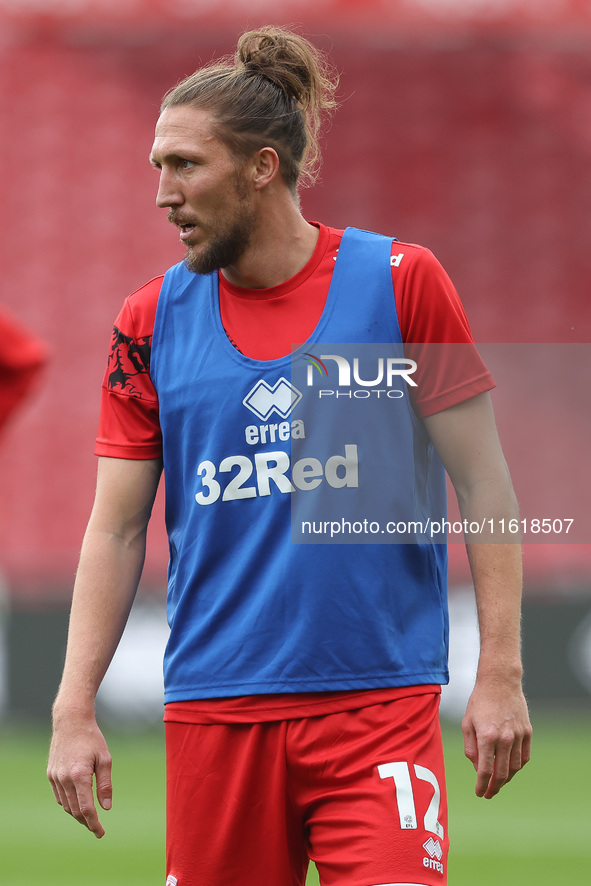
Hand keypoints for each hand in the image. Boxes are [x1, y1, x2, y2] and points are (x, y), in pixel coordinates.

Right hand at [47, 714, 112, 837]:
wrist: (70, 721)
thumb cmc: (91, 738)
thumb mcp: (105, 759)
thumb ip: (105, 785)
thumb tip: (106, 807)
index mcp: (80, 775)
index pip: (86, 808)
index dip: (93, 823)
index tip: (100, 833)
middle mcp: (64, 778)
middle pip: (75, 810)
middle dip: (86, 822)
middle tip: (97, 828)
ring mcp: (55, 777)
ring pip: (66, 805)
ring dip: (77, 814)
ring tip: (89, 817)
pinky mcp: (51, 774)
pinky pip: (59, 796)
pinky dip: (68, 803)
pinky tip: (78, 802)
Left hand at [461, 675, 531, 798]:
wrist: (500, 682)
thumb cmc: (479, 702)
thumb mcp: (467, 723)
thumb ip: (471, 748)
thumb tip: (477, 768)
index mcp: (487, 736)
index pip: (485, 770)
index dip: (482, 785)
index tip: (479, 793)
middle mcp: (504, 738)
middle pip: (502, 773)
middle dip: (495, 787)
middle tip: (489, 794)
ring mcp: (518, 735)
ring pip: (515, 767)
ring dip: (507, 778)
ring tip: (498, 782)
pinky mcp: (527, 732)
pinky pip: (525, 757)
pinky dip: (518, 766)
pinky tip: (511, 769)